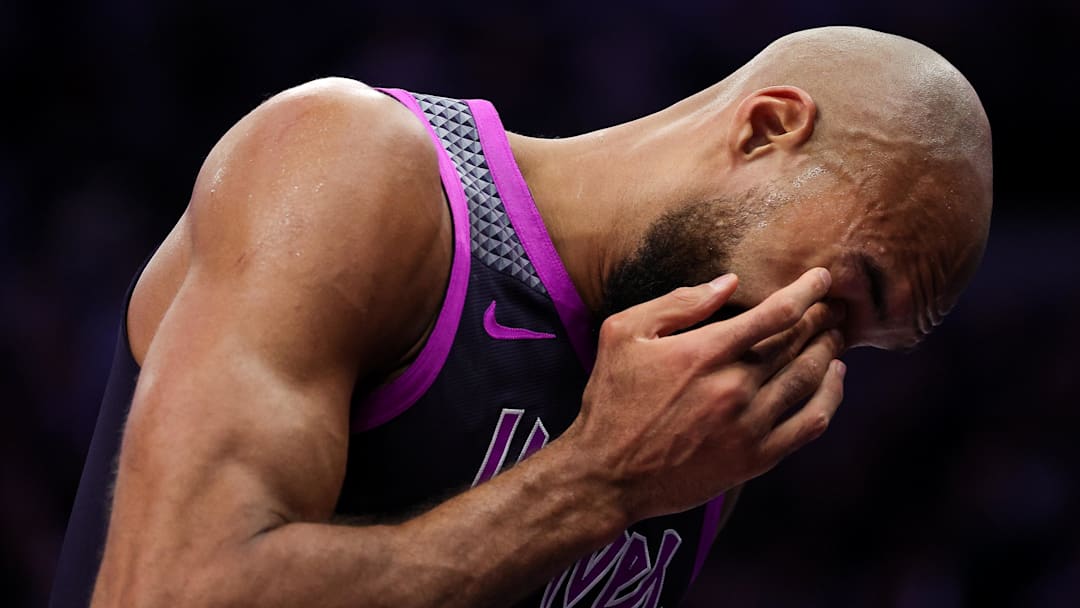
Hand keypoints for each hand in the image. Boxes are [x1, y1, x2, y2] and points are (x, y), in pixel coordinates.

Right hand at [566, 268, 845, 522]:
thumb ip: (678, 304)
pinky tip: (833, 379)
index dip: (807, 291)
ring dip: (829, 351)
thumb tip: (729, 282)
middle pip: (799, 343)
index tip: (821, 278)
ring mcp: (749, 425)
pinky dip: (830, 397)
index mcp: (705, 352)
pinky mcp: (756, 458)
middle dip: (822, 318)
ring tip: (836, 335)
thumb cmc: (611, 400)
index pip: (776, 314)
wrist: (608, 475)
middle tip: (836, 305)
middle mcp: (735, 387)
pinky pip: (810, 423)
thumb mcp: (623, 334)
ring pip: (810, 379)